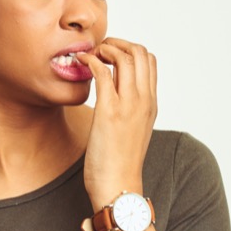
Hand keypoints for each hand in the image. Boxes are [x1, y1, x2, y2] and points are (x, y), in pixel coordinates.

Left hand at [75, 38, 157, 210]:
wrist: (118, 186)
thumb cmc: (120, 164)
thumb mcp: (133, 132)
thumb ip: (129, 112)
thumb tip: (115, 100)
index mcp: (151, 104)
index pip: (149, 61)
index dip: (129, 50)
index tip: (110, 56)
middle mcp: (144, 100)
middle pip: (140, 52)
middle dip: (118, 43)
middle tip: (99, 51)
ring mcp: (129, 105)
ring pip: (125, 56)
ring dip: (105, 49)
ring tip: (89, 56)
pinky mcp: (109, 111)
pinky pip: (103, 72)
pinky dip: (90, 61)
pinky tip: (79, 64)